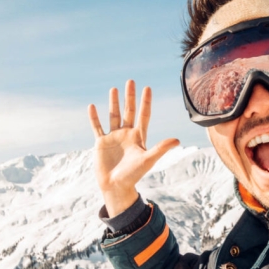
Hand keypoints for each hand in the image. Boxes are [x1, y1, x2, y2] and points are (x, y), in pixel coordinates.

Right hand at [88, 80, 179, 216]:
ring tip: (114, 89)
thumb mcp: (148, 160)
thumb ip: (161, 149)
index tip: (147, 88)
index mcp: (138, 137)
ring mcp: (113, 137)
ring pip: (113, 116)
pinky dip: (94, 117)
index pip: (143, 115)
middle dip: (130, 97)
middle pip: (129, 111)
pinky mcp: (101, 143)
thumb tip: (177, 140)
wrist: (116, 187)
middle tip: (131, 81)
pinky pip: (97, 127)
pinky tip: (92, 106)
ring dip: (113, 103)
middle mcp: (126, 134)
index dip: (145, 102)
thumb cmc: (134, 175)